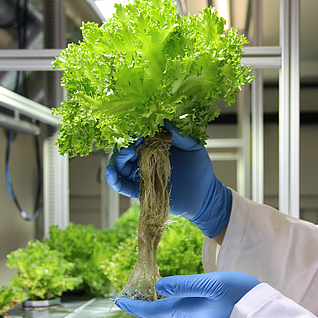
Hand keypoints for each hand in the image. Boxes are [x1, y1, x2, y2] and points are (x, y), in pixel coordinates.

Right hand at [105, 121, 231, 237]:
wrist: (206, 194)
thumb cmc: (201, 170)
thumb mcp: (194, 147)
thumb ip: (180, 135)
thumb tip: (164, 122)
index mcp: (156, 146)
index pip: (139, 136)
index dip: (134, 132)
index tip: (138, 130)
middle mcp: (146, 160)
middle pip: (125, 151)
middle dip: (123, 145)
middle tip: (131, 143)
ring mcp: (143, 175)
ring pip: (120, 167)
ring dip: (117, 160)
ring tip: (124, 155)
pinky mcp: (142, 191)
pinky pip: (123, 186)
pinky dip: (114, 180)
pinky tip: (111, 174)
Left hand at [115, 271, 259, 317]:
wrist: (260, 311)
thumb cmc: (238, 295)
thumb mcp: (212, 284)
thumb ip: (185, 285)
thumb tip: (159, 286)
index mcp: (186, 311)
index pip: (153, 311)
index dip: (135, 306)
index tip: (120, 300)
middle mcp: (187, 317)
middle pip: (156, 315)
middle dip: (140, 307)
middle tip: (126, 297)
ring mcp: (195, 316)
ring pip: (165, 313)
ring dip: (151, 305)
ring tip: (141, 293)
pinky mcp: (202, 313)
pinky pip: (175, 310)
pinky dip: (164, 303)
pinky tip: (165, 293)